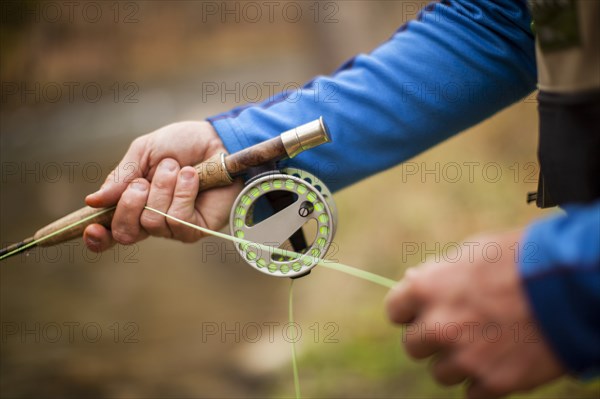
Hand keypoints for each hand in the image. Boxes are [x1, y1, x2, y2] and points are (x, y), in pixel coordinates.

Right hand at [83, 121, 242, 251]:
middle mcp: (152, 220)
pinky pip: (179, 220)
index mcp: (134, 203)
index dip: (97, 237)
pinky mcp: (197, 227)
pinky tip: (192, 177)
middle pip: (126, 234)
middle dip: (130, 204)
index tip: (92, 228)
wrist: (218, 140)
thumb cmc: (183, 145)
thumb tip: (93, 201)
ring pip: (153, 222)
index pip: (111, 232)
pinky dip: (182, 193)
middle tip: (143, 181)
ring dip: (162, 189)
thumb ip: (121, 177)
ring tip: (176, 169)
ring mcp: (175, 226)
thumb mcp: (144, 152)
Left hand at [385, 230, 564, 397]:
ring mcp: (465, 358)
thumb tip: (413, 282)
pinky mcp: (493, 383)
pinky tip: (501, 361)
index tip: (422, 312)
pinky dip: (483, 381)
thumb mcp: (471, 252)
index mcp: (426, 290)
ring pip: (441, 373)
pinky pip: (472, 393)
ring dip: (457, 362)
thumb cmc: (519, 260)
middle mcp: (438, 327)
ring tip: (487, 343)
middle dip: (431, 339)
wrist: (568, 287)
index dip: (410, 311)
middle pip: (413, 346)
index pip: (394, 311)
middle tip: (457, 328)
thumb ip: (437, 273)